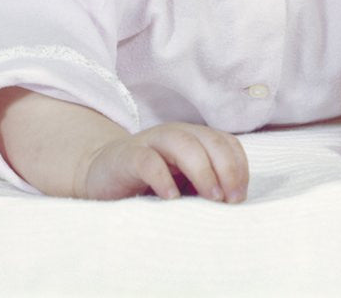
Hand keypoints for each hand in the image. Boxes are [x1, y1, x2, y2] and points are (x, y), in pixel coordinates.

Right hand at [79, 122, 248, 202]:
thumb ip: (206, 186)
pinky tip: (171, 198)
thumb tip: (234, 205)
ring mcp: (151, 142)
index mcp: (193, 139)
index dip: (238, 167)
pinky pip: (148, 161)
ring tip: (211, 198)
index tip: (239, 197)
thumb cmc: (150, 184)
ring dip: (203, 171)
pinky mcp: (127, 156)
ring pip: (183, 144)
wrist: (101, 175)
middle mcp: (175, 135)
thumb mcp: (184, 184)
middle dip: (227, 169)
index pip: (226, 143)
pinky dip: (163, 178)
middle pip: (209, 141)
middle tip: (230, 200)